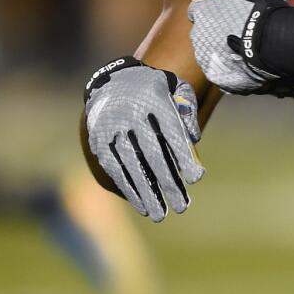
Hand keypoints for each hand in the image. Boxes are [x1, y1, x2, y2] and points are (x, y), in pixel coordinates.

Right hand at [83, 57, 203, 221]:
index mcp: (154, 97)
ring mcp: (111, 127)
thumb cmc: (156, 90)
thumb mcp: (176, 89)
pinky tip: (140, 203)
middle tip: (181, 207)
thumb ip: (187, 112)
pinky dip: (127, 187)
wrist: (115, 78)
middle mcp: (130, 112)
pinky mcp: (97, 140)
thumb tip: (194, 139)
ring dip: (146, 193)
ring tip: (160, 214)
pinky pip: (113, 168)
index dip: (184, 156)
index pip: (171, 132)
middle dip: (167, 182)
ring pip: (130, 166)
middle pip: (152, 154)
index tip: (196, 178)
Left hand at [188, 0, 285, 93]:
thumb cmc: (259, 7)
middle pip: (202, 33)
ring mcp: (207, 58)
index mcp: (203, 12)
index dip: (208, 11)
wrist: (270, 41)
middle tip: (236, 32)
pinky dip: (231, 71)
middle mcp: (199, 35)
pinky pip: (223, 74)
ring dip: (222, 52)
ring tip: (243, 51)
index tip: (221, 12)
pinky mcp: (219, 77)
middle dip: (215, 33)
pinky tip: (246, 66)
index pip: (196, 10)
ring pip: (210, 54)